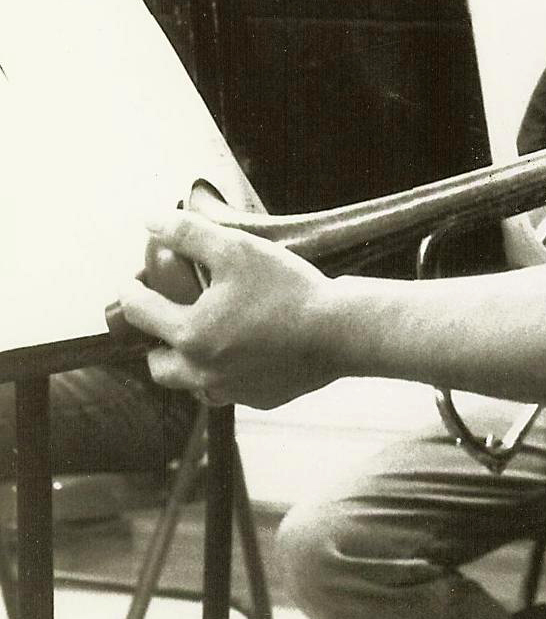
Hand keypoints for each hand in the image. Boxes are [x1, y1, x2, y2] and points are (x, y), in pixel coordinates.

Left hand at [116, 210, 340, 409]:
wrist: (341, 332)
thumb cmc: (288, 290)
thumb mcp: (237, 249)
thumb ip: (190, 234)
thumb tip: (151, 220)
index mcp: (190, 332)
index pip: (139, 312)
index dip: (131, 291)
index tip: (133, 281)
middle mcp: (202, 370)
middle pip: (157, 365)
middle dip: (154, 342)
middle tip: (166, 321)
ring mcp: (232, 390)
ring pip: (191, 384)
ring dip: (187, 365)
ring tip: (202, 342)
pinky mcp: (261, 399)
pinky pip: (230, 391)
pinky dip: (226, 375)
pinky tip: (243, 356)